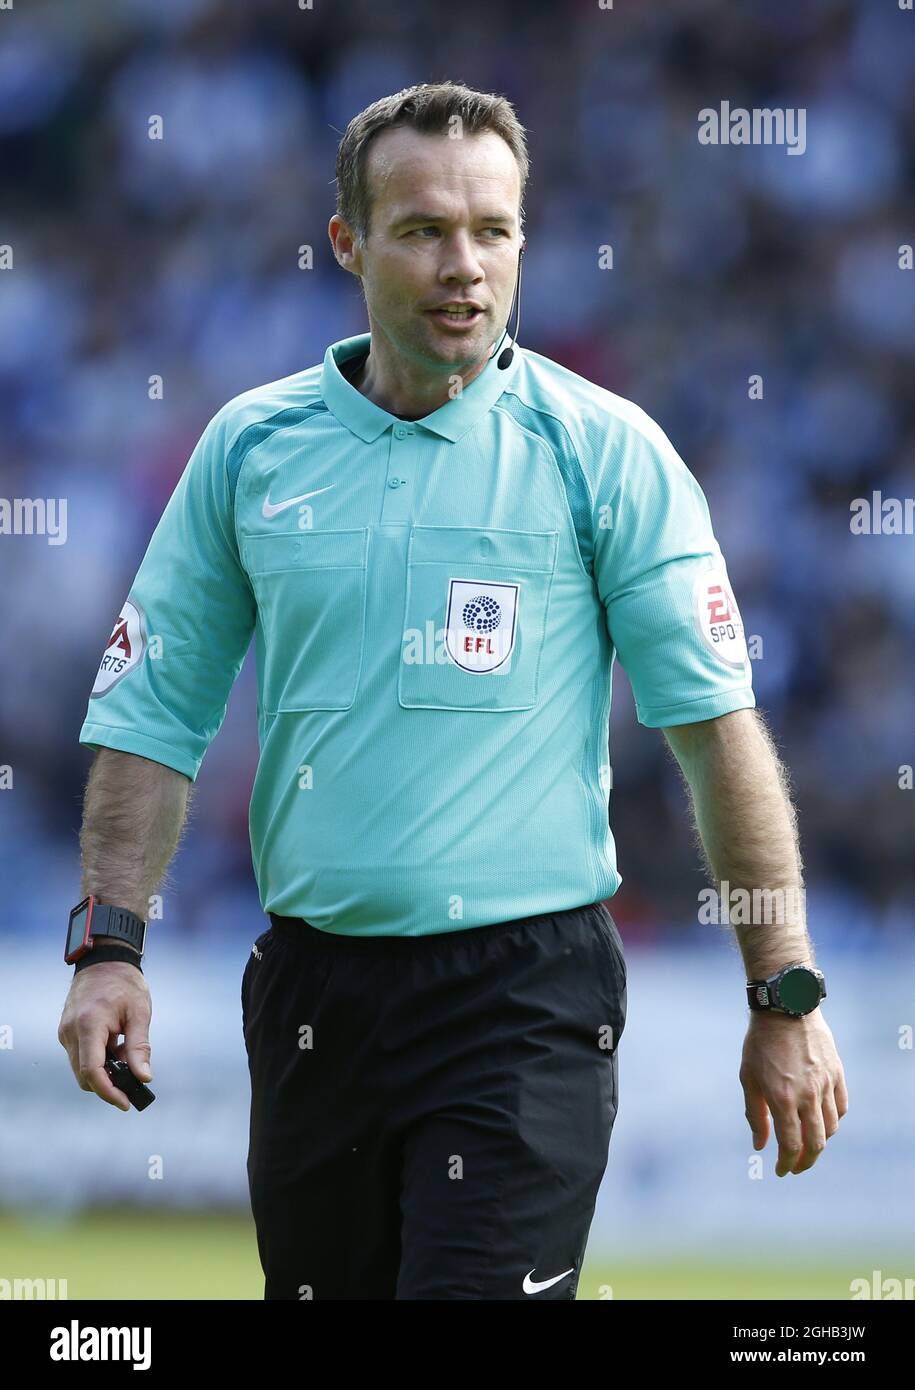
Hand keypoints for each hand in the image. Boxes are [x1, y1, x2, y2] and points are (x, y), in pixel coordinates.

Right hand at [58, 962, 152, 1111]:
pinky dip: (99, 1060)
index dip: (108, 1091)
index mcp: (89, 1024)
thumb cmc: (125, 983)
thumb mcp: (139, 1013)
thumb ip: (140, 1047)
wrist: (103, 961)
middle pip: (85, 1075)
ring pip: (81, 1068)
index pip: (92, 1070)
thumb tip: (144, 1078)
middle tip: (134, 1084)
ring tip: (128, 1056)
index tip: (126, 1103)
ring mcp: (65, 1032)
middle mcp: (71, 1031)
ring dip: (104, 1072)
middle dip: (108, 1085)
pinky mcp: (67, 1032)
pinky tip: (117, 1048)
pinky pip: (81, 1056)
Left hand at [739, 1008, 847, 1175]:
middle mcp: (807, 1095)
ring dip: (820, 1143)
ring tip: (808, 1145)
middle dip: (805, 1162)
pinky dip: (834, 1121)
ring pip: (831, 1128)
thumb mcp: (748, 1078)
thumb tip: (760, 1145)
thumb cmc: (760, 1043)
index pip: (790, 1145)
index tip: (780, 1171)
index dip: (786, 1163)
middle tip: (796, 1168)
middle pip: (815, 1143)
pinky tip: (822, 1122)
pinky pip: (841, 1107)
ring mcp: (825, 1084)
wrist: (785, 1008)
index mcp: (781, 1097)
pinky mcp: (837, 1073)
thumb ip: (755, 1114)